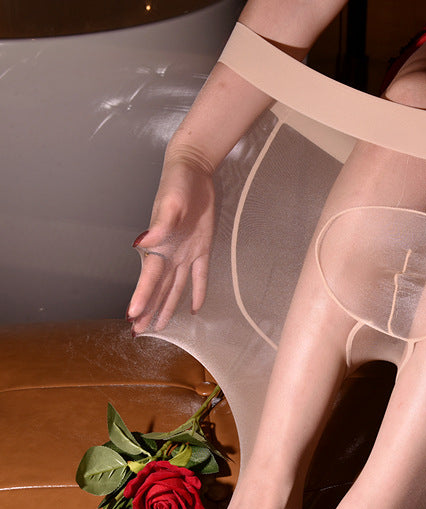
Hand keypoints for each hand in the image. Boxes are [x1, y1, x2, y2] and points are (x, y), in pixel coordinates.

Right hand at [127, 157, 214, 333]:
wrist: (194, 170)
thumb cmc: (178, 183)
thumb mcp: (170, 201)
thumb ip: (160, 223)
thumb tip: (144, 243)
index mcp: (160, 245)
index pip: (150, 277)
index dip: (143, 297)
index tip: (133, 316)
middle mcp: (170, 253)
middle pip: (158, 288)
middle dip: (148, 310)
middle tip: (138, 332)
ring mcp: (186, 253)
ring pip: (175, 287)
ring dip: (167, 306)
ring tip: (158, 326)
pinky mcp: (202, 248)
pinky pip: (200, 276)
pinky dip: (197, 292)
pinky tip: (193, 309)